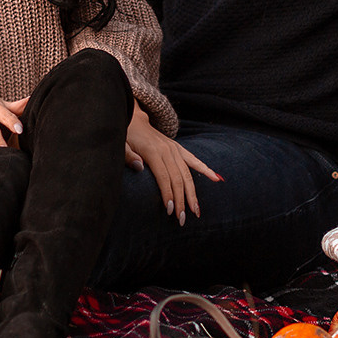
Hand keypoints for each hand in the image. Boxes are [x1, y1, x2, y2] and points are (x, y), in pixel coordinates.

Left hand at [124, 104, 220, 224]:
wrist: (133, 118)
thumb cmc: (125, 135)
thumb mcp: (120, 145)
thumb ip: (128, 156)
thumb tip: (140, 168)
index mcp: (153, 151)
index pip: (164, 177)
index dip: (168, 195)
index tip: (170, 211)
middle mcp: (167, 151)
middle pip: (178, 179)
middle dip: (182, 200)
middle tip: (182, 219)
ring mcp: (174, 149)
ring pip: (187, 174)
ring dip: (192, 194)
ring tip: (196, 211)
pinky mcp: (178, 149)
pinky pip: (194, 160)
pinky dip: (205, 169)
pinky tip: (216, 178)